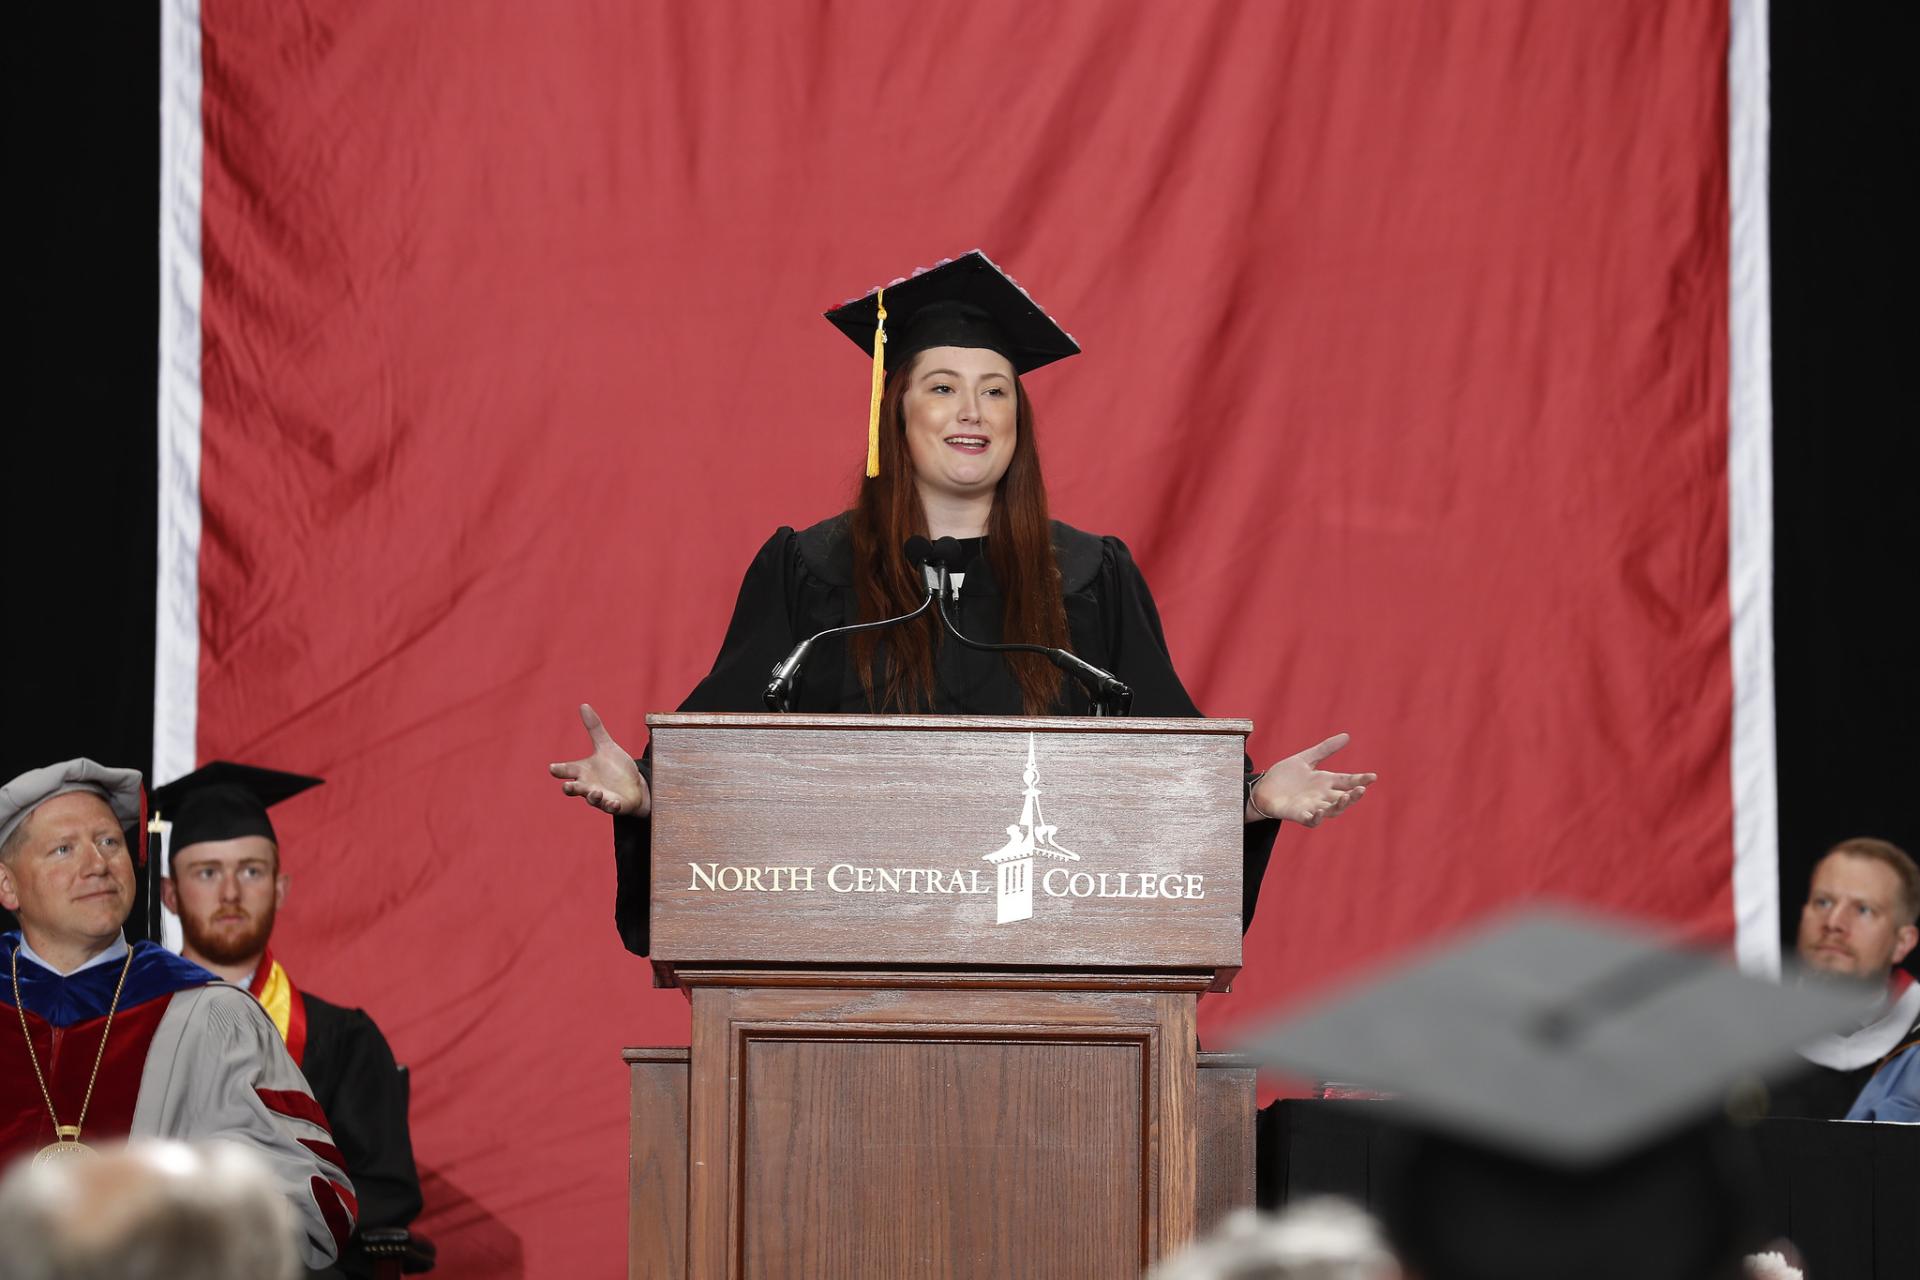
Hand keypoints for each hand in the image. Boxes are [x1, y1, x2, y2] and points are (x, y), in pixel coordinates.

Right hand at [549, 703, 649, 815]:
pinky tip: (614, 802)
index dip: (559, 769)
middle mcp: (588, 785)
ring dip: (592, 796)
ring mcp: (600, 797)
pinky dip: (611, 805)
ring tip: (595, 792)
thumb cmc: (616, 767)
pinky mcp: (613, 805)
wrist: (635, 785)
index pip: (567, 770)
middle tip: (567, 786)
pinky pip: (610, 807)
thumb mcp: (606, 746)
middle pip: (574, 789)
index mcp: (583, 771)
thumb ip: (594, 728)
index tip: (553, 768)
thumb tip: (583, 705)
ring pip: (591, 799)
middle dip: (570, 788)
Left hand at [1249, 732, 1374, 827]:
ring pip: (1332, 810)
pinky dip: (1316, 817)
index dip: (1360, 779)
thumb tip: (1347, 736)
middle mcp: (1322, 796)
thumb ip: (1325, 749)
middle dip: (1353, 795)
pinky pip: (1311, 820)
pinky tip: (1319, 811)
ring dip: (1340, 805)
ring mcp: (1312, 806)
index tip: (1373, 776)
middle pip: (1343, 798)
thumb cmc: (1285, 776)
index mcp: (1325, 781)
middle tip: (1361, 789)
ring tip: (1346, 797)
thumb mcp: (1306, 759)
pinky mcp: (1299, 815)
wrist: (1262, 788)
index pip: (1347, 781)